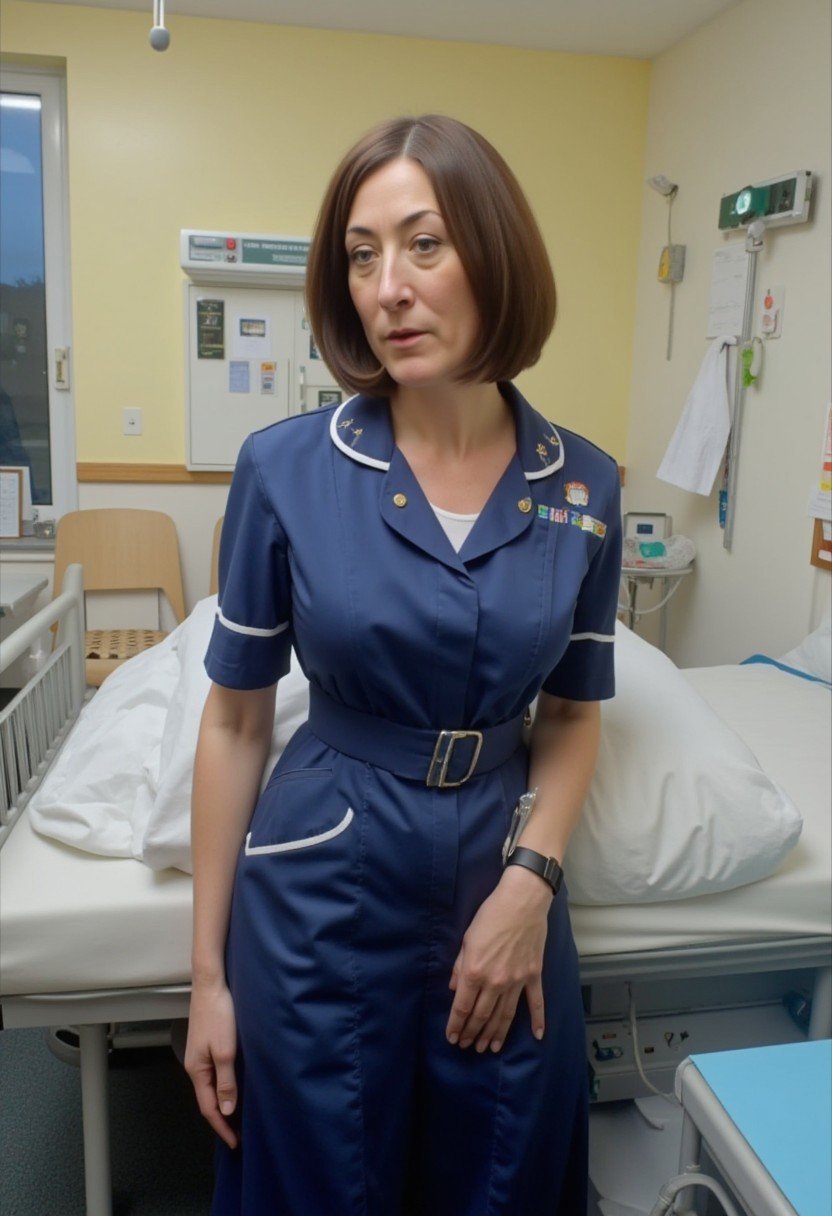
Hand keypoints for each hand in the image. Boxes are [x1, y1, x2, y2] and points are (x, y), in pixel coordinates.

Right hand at [184, 978, 238, 1149]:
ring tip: (238, 1115)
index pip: (208, 1107)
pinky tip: (233, 1085)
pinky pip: (214, 1072)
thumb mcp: (225, 1051)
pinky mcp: (206, 1043)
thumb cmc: (218, 1014)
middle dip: (221, 1118)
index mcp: (197, 1070)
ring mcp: (200, 1053)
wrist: (211, 983)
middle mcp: (195, 1065)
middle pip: (207, 1098)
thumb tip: (226, 1110)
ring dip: (223, 1101)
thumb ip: (226, 1081)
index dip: (222, 1127)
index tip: (235, 1142)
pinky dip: (223, 1085)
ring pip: (211, 1085)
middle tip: (239, 1133)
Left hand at [445, 866, 551, 1053]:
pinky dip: (537, 1020)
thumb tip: (453, 988)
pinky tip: (537, 1036)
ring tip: (490, 1048)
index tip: (452, 1038)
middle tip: (468, 1047)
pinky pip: (536, 1002)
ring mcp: (517, 981)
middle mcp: (495, 981)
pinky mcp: (533, 975)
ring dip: (496, 1034)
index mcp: (474, 971)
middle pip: (482, 1015)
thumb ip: (459, 966)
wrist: (522, 901)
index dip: (456, 1025)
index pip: (462, 1007)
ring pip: (505, 1015)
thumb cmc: (491, 915)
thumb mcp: (467, 939)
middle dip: (473, 1033)